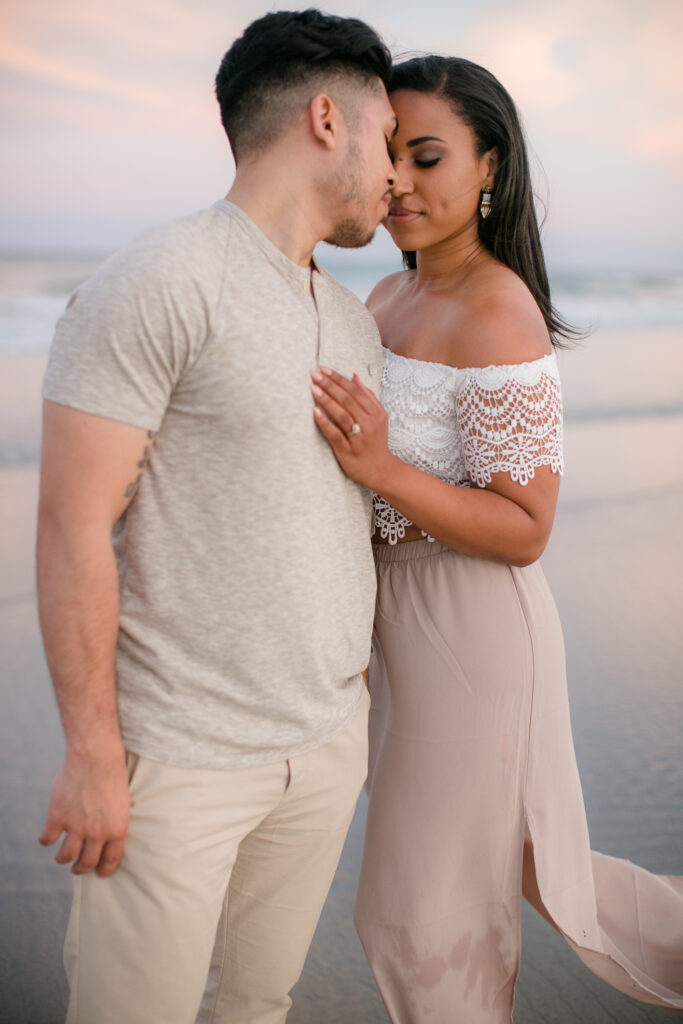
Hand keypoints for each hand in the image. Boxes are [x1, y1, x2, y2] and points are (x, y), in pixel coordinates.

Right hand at [39, 746, 130, 877]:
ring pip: (66, 856)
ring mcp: (76, 827)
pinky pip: (48, 839)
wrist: (96, 756)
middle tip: (78, 869)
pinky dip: (46, 840)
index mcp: (117, 830)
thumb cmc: (113, 774)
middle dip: (82, 869)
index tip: (101, 874)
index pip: (111, 860)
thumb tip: (108, 835)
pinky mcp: (57, 817)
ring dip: (63, 859)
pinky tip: (47, 836)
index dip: (105, 870)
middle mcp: (97, 833)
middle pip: (87, 862)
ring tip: (63, 858)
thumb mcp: (123, 802)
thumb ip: (114, 821)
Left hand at [311, 367, 393, 489]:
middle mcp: (369, 424)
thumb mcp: (379, 417)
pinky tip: (315, 412)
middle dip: (330, 385)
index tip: (324, 369)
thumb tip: (355, 376)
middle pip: (348, 400)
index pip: (356, 391)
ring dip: (327, 400)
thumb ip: (368, 396)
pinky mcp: (347, 451)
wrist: (382, 470)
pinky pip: (335, 435)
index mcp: (376, 413)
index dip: (339, 379)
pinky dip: (325, 423)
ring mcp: (358, 438)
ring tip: (313, 389)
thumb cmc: (376, 442)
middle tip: (314, 374)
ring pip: (342, 415)